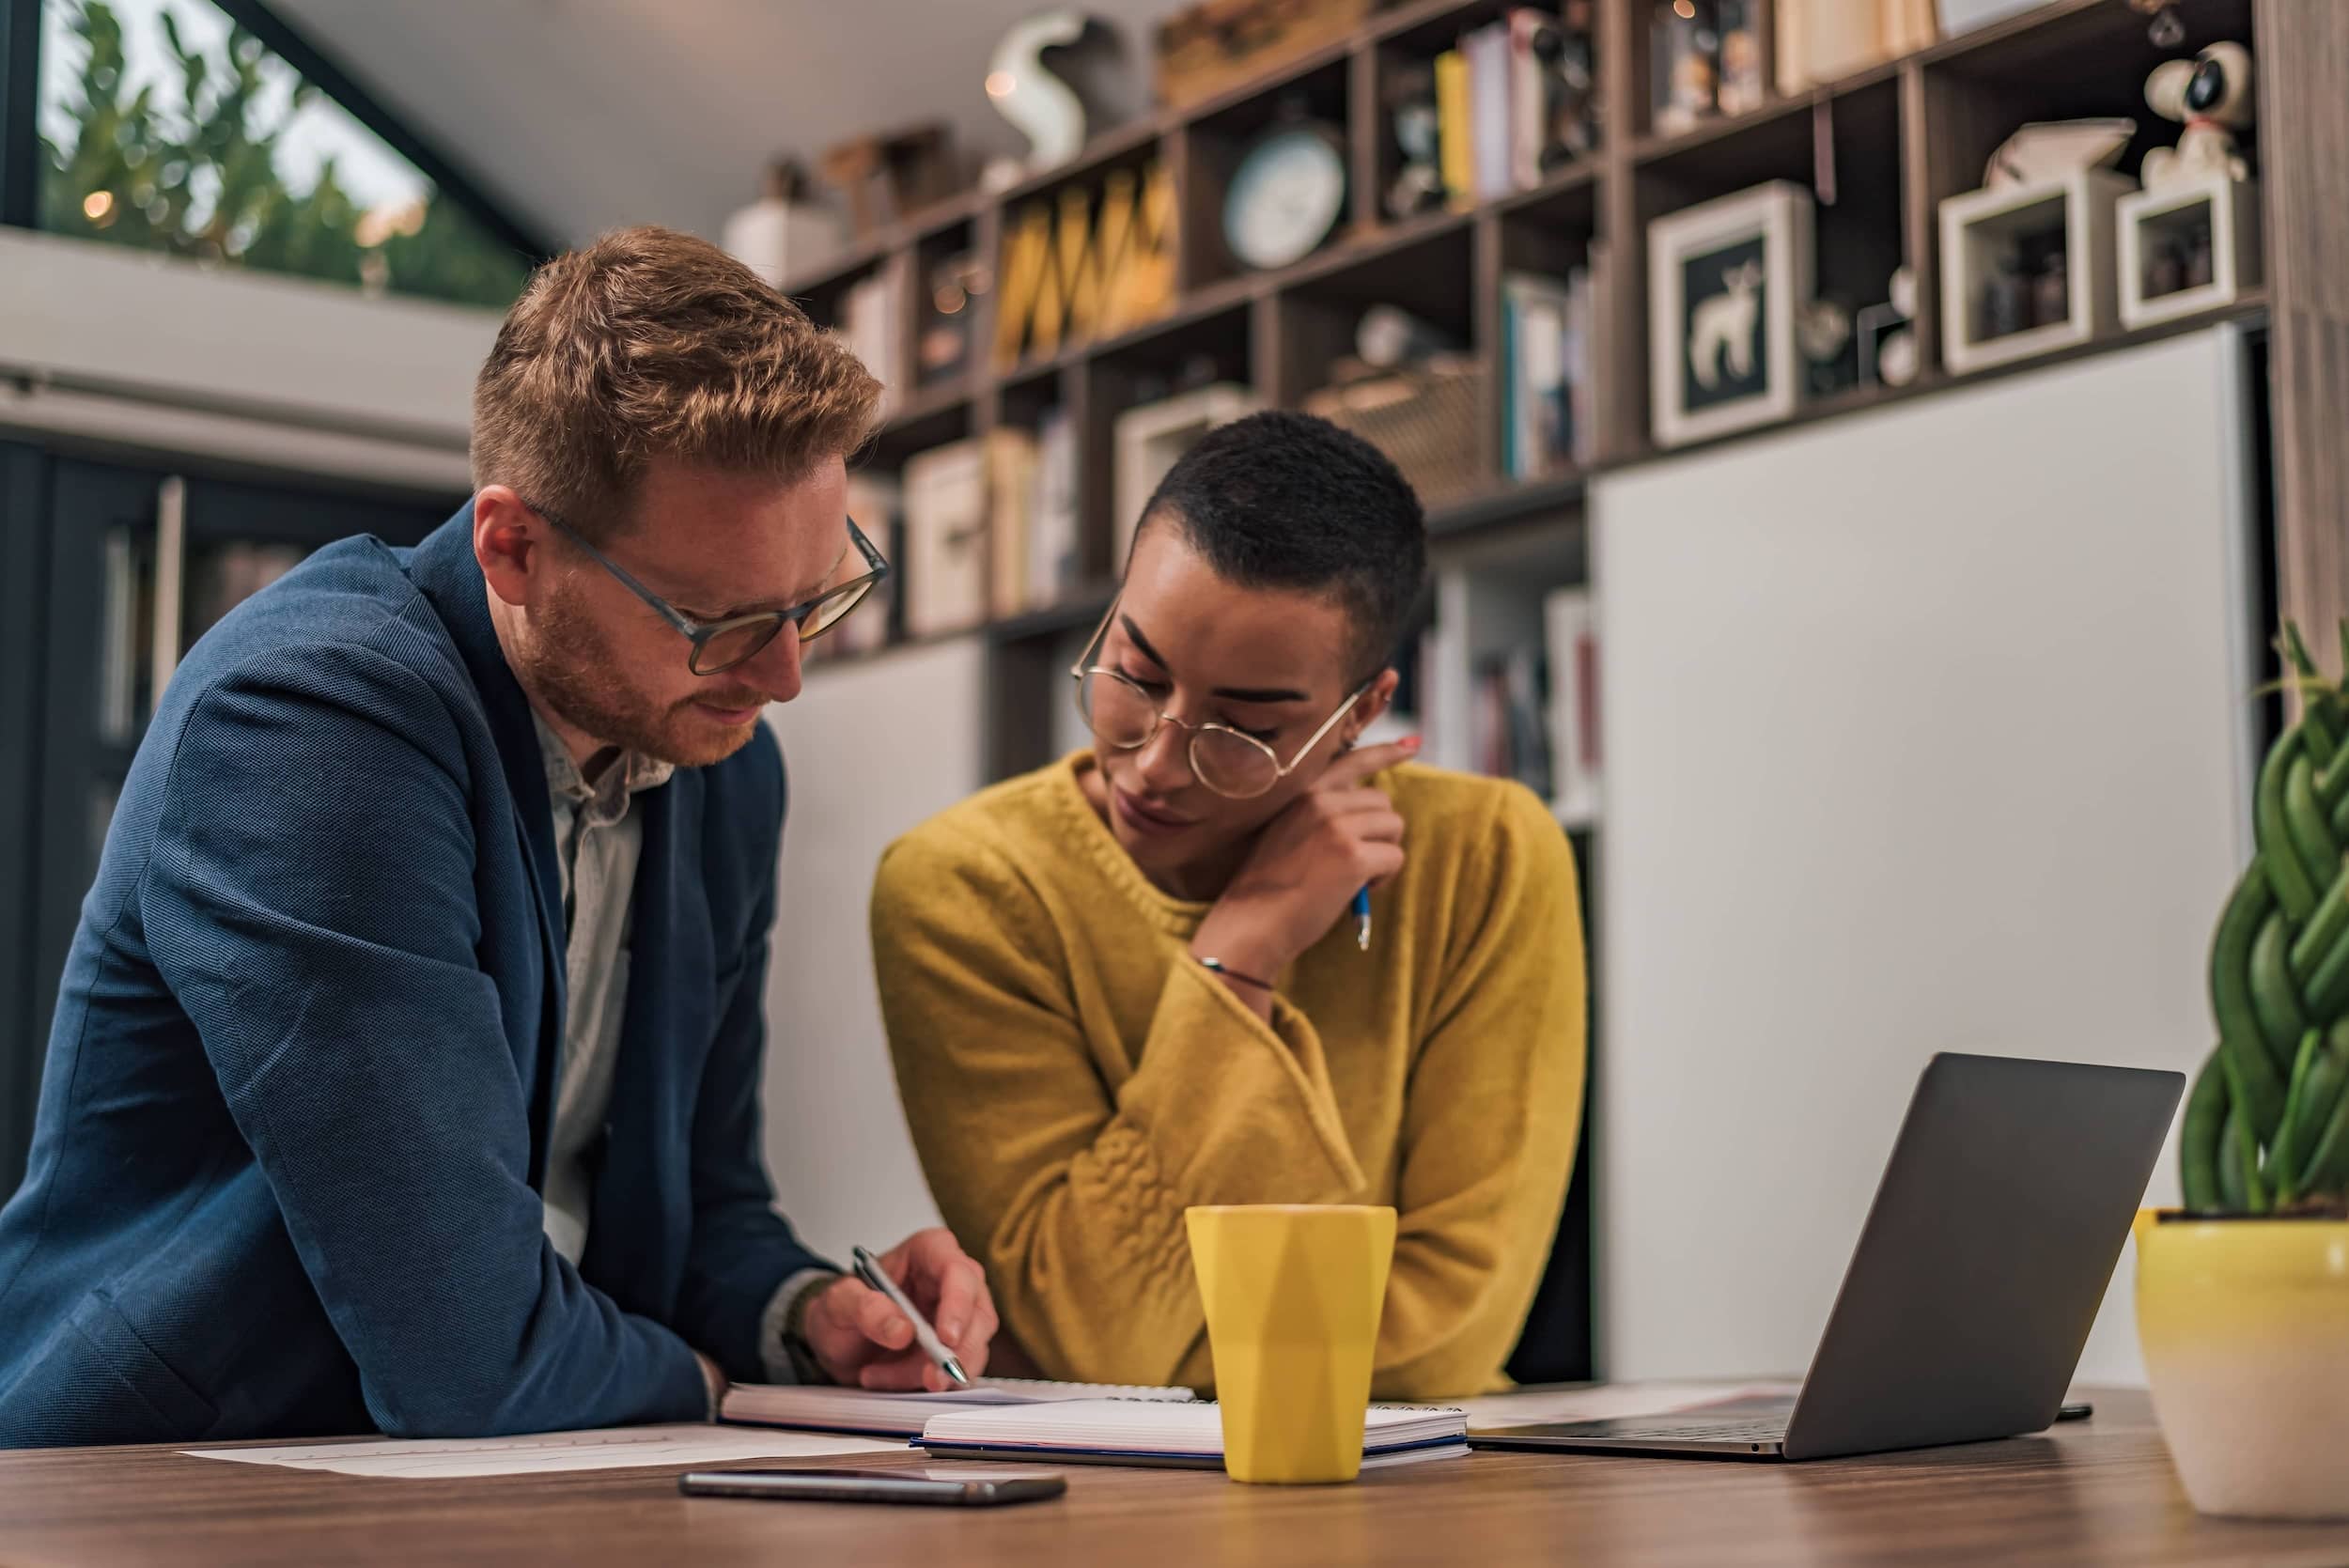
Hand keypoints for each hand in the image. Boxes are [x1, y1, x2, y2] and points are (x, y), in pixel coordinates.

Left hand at [800, 1228, 998, 1390]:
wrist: (838, 1339)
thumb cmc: (844, 1308)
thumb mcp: (838, 1302)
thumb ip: (864, 1309)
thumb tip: (902, 1330)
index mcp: (929, 1251)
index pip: (957, 1271)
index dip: (958, 1304)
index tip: (945, 1338)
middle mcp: (952, 1281)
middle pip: (977, 1314)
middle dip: (956, 1352)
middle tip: (928, 1378)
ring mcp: (959, 1317)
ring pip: (971, 1349)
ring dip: (930, 1372)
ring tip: (880, 1375)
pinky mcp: (956, 1349)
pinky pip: (957, 1372)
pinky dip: (924, 1383)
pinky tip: (890, 1379)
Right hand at [1191, 738, 1414, 987]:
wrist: (1252, 922)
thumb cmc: (1270, 886)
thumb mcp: (1287, 831)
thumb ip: (1321, 814)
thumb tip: (1371, 813)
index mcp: (1303, 793)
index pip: (1352, 759)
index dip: (1386, 752)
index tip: (1412, 744)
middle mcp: (1320, 801)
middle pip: (1383, 803)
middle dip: (1379, 833)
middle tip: (1355, 861)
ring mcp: (1337, 827)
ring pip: (1394, 827)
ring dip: (1383, 854)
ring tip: (1354, 877)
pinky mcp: (1353, 856)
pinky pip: (1395, 857)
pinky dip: (1384, 878)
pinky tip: (1358, 891)